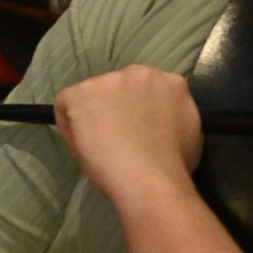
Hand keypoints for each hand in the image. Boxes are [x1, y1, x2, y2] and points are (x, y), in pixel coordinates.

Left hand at [52, 65, 201, 209]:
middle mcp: (140, 73)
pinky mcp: (81, 92)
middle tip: (114, 138)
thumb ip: (171, 117)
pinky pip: (65, 105)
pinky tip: (83, 144)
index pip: (144, 90)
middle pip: (117, 89)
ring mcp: (109, 80)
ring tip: (99, 146)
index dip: (135, 111)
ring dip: (92, 116)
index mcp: (170, 83)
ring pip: (91, 96)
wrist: (150, 178)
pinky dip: (68, 125)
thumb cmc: (172, 166)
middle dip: (114, 108)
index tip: (132, 130)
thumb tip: (158, 121)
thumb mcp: (187, 133)